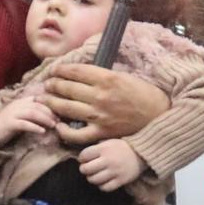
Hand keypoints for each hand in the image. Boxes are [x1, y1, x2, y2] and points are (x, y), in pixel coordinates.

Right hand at [0, 96, 56, 148]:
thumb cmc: (7, 127)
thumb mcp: (21, 117)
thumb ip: (33, 115)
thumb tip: (51, 118)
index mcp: (20, 102)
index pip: (39, 99)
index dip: (50, 105)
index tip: (60, 113)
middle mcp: (17, 105)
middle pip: (37, 105)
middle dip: (50, 112)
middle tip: (59, 121)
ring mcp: (12, 114)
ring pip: (32, 113)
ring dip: (45, 118)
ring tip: (53, 125)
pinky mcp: (9, 124)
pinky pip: (24, 124)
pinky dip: (34, 127)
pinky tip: (42, 131)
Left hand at [42, 64, 167, 145]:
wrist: (159, 116)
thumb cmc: (144, 94)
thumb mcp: (124, 77)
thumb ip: (102, 76)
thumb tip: (81, 73)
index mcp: (107, 78)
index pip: (75, 71)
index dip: (60, 70)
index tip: (54, 70)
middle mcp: (100, 96)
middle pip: (67, 88)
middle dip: (52, 85)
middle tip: (46, 84)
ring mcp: (99, 116)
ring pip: (66, 108)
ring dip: (51, 102)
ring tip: (43, 99)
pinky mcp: (101, 132)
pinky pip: (76, 134)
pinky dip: (63, 131)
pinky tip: (58, 126)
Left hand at [79, 139, 146, 191]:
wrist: (142, 153)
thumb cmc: (122, 147)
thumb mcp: (109, 142)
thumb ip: (96, 147)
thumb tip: (82, 157)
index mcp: (104, 148)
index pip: (84, 156)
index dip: (82, 158)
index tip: (85, 159)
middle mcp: (108, 160)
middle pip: (86, 169)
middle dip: (84, 169)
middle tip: (88, 168)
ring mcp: (115, 171)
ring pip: (94, 180)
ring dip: (92, 178)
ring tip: (95, 175)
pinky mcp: (121, 180)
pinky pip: (105, 188)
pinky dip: (102, 186)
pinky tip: (103, 181)